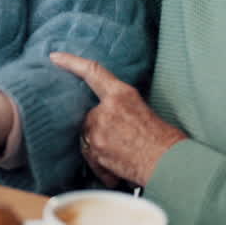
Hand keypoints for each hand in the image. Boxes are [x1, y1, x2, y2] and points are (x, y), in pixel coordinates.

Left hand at [50, 52, 186, 185]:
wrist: (170, 164)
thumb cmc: (164, 139)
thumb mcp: (142, 109)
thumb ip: (118, 107)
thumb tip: (104, 113)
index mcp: (121, 94)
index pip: (92, 72)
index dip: (71, 62)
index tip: (55, 57)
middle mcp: (106, 109)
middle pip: (88, 114)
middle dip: (99, 127)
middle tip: (121, 139)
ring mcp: (98, 130)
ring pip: (88, 136)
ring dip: (100, 146)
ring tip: (124, 153)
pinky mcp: (95, 151)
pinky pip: (90, 156)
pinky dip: (102, 163)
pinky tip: (118, 167)